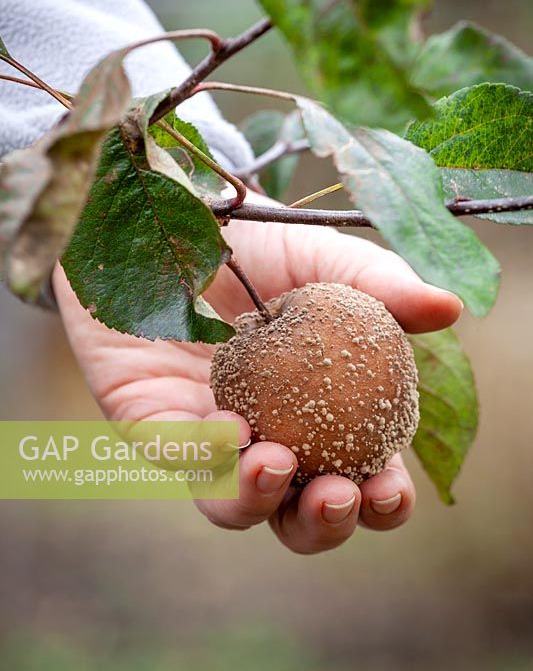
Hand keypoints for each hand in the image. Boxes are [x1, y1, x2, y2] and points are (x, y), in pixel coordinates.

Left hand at [53, 194, 461, 553]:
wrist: (178, 219)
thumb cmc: (260, 246)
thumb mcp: (326, 260)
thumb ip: (382, 286)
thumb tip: (449, 308)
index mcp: (316, 413)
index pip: (354, 474)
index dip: (378, 497)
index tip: (390, 489)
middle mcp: (263, 434)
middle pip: (295, 513)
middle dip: (322, 522)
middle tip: (339, 494)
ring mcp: (204, 433)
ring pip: (230, 502)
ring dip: (258, 499)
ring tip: (278, 462)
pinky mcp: (149, 417)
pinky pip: (173, 453)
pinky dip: (203, 454)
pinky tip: (229, 428)